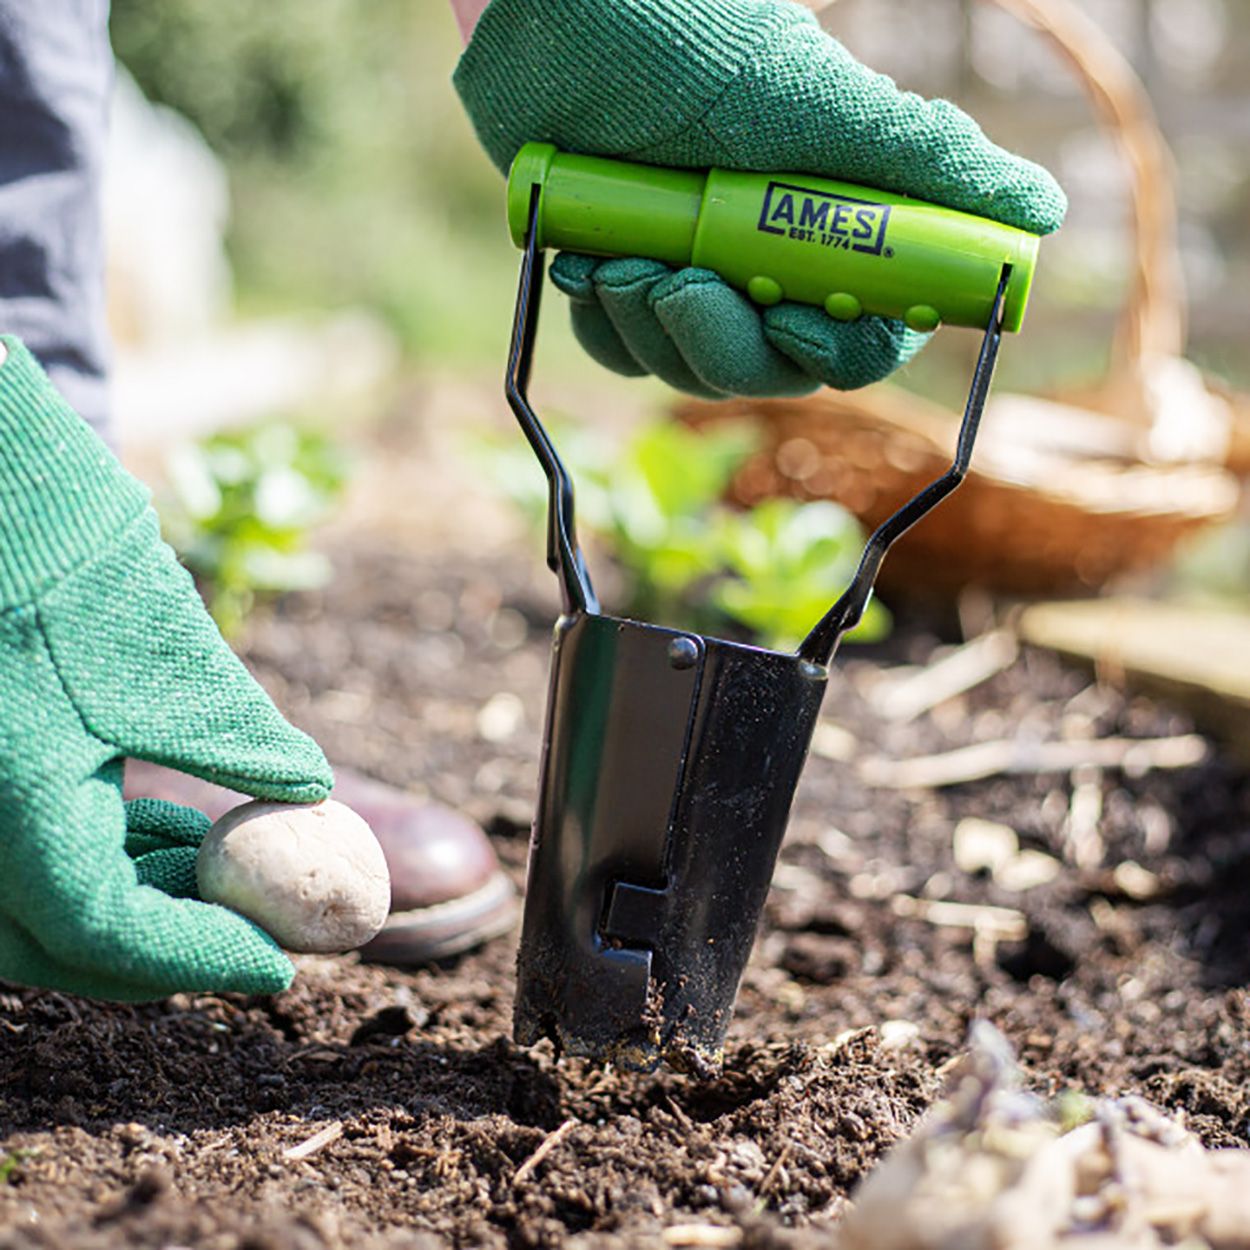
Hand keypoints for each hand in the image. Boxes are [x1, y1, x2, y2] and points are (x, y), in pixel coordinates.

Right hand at [0, 338, 332, 999]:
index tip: (279, 966)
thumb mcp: (170, 660)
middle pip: (53, 942)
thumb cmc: (67, 560)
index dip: (197, 960)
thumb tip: (309, 793)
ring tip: (221, 872)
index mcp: (2, 803)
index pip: (99, 932)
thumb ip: (239, 741)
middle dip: (160, 949)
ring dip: (130, 904)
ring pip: (32, 905)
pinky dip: (92, 858)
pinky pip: (18, 854)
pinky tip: (165, 830)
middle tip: (252, 934)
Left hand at [455, 0, 1065, 395]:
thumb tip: (1041, 208)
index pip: (866, 333)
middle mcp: (767, 260)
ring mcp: (694, 272)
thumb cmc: (690, 41)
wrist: (558, 17)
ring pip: (692, 366)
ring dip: (653, 326)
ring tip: (621, 255)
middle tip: (677, 282)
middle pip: (772, 368)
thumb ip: (923, 160)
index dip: (839, 349)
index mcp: (832, 226)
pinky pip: (623, 350)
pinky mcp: (626, 279)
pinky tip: (590, 263)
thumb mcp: (818, 100)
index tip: (795, 323)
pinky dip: (606, 322)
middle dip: (722, 341)